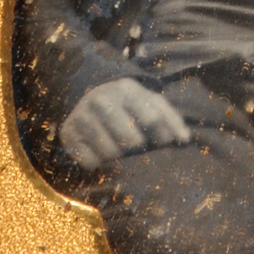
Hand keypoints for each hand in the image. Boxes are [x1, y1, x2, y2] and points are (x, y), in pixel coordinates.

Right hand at [59, 78, 190, 169]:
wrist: (85, 97)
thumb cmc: (127, 105)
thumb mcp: (149, 103)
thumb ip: (170, 118)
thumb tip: (185, 140)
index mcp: (127, 89)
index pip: (153, 118)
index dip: (163, 137)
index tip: (164, 143)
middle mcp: (102, 99)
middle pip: (131, 139)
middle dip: (138, 148)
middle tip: (137, 147)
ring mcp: (82, 116)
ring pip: (110, 152)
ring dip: (119, 157)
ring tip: (119, 149)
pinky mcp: (68, 134)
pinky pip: (89, 162)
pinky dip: (98, 164)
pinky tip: (100, 154)